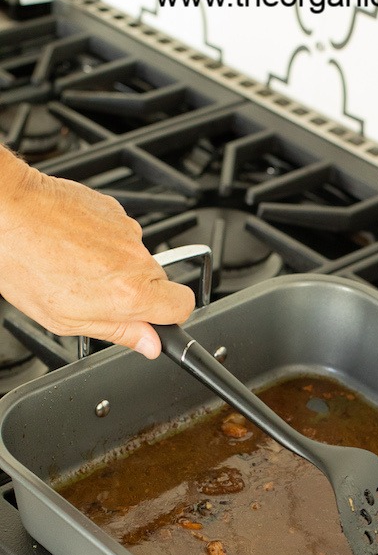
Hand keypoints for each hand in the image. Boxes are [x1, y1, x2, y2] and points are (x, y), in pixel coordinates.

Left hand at [0, 148, 194, 358]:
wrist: (8, 212)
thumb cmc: (26, 263)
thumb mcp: (68, 320)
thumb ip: (118, 332)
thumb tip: (149, 344)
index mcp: (131, 293)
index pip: (184, 307)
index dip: (170, 317)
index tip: (151, 320)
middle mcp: (136, 259)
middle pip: (159, 282)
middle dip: (136, 292)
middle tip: (97, 295)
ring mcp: (127, 230)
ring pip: (137, 258)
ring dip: (116, 265)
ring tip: (76, 266)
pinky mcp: (114, 209)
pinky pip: (120, 234)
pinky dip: (103, 242)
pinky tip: (73, 245)